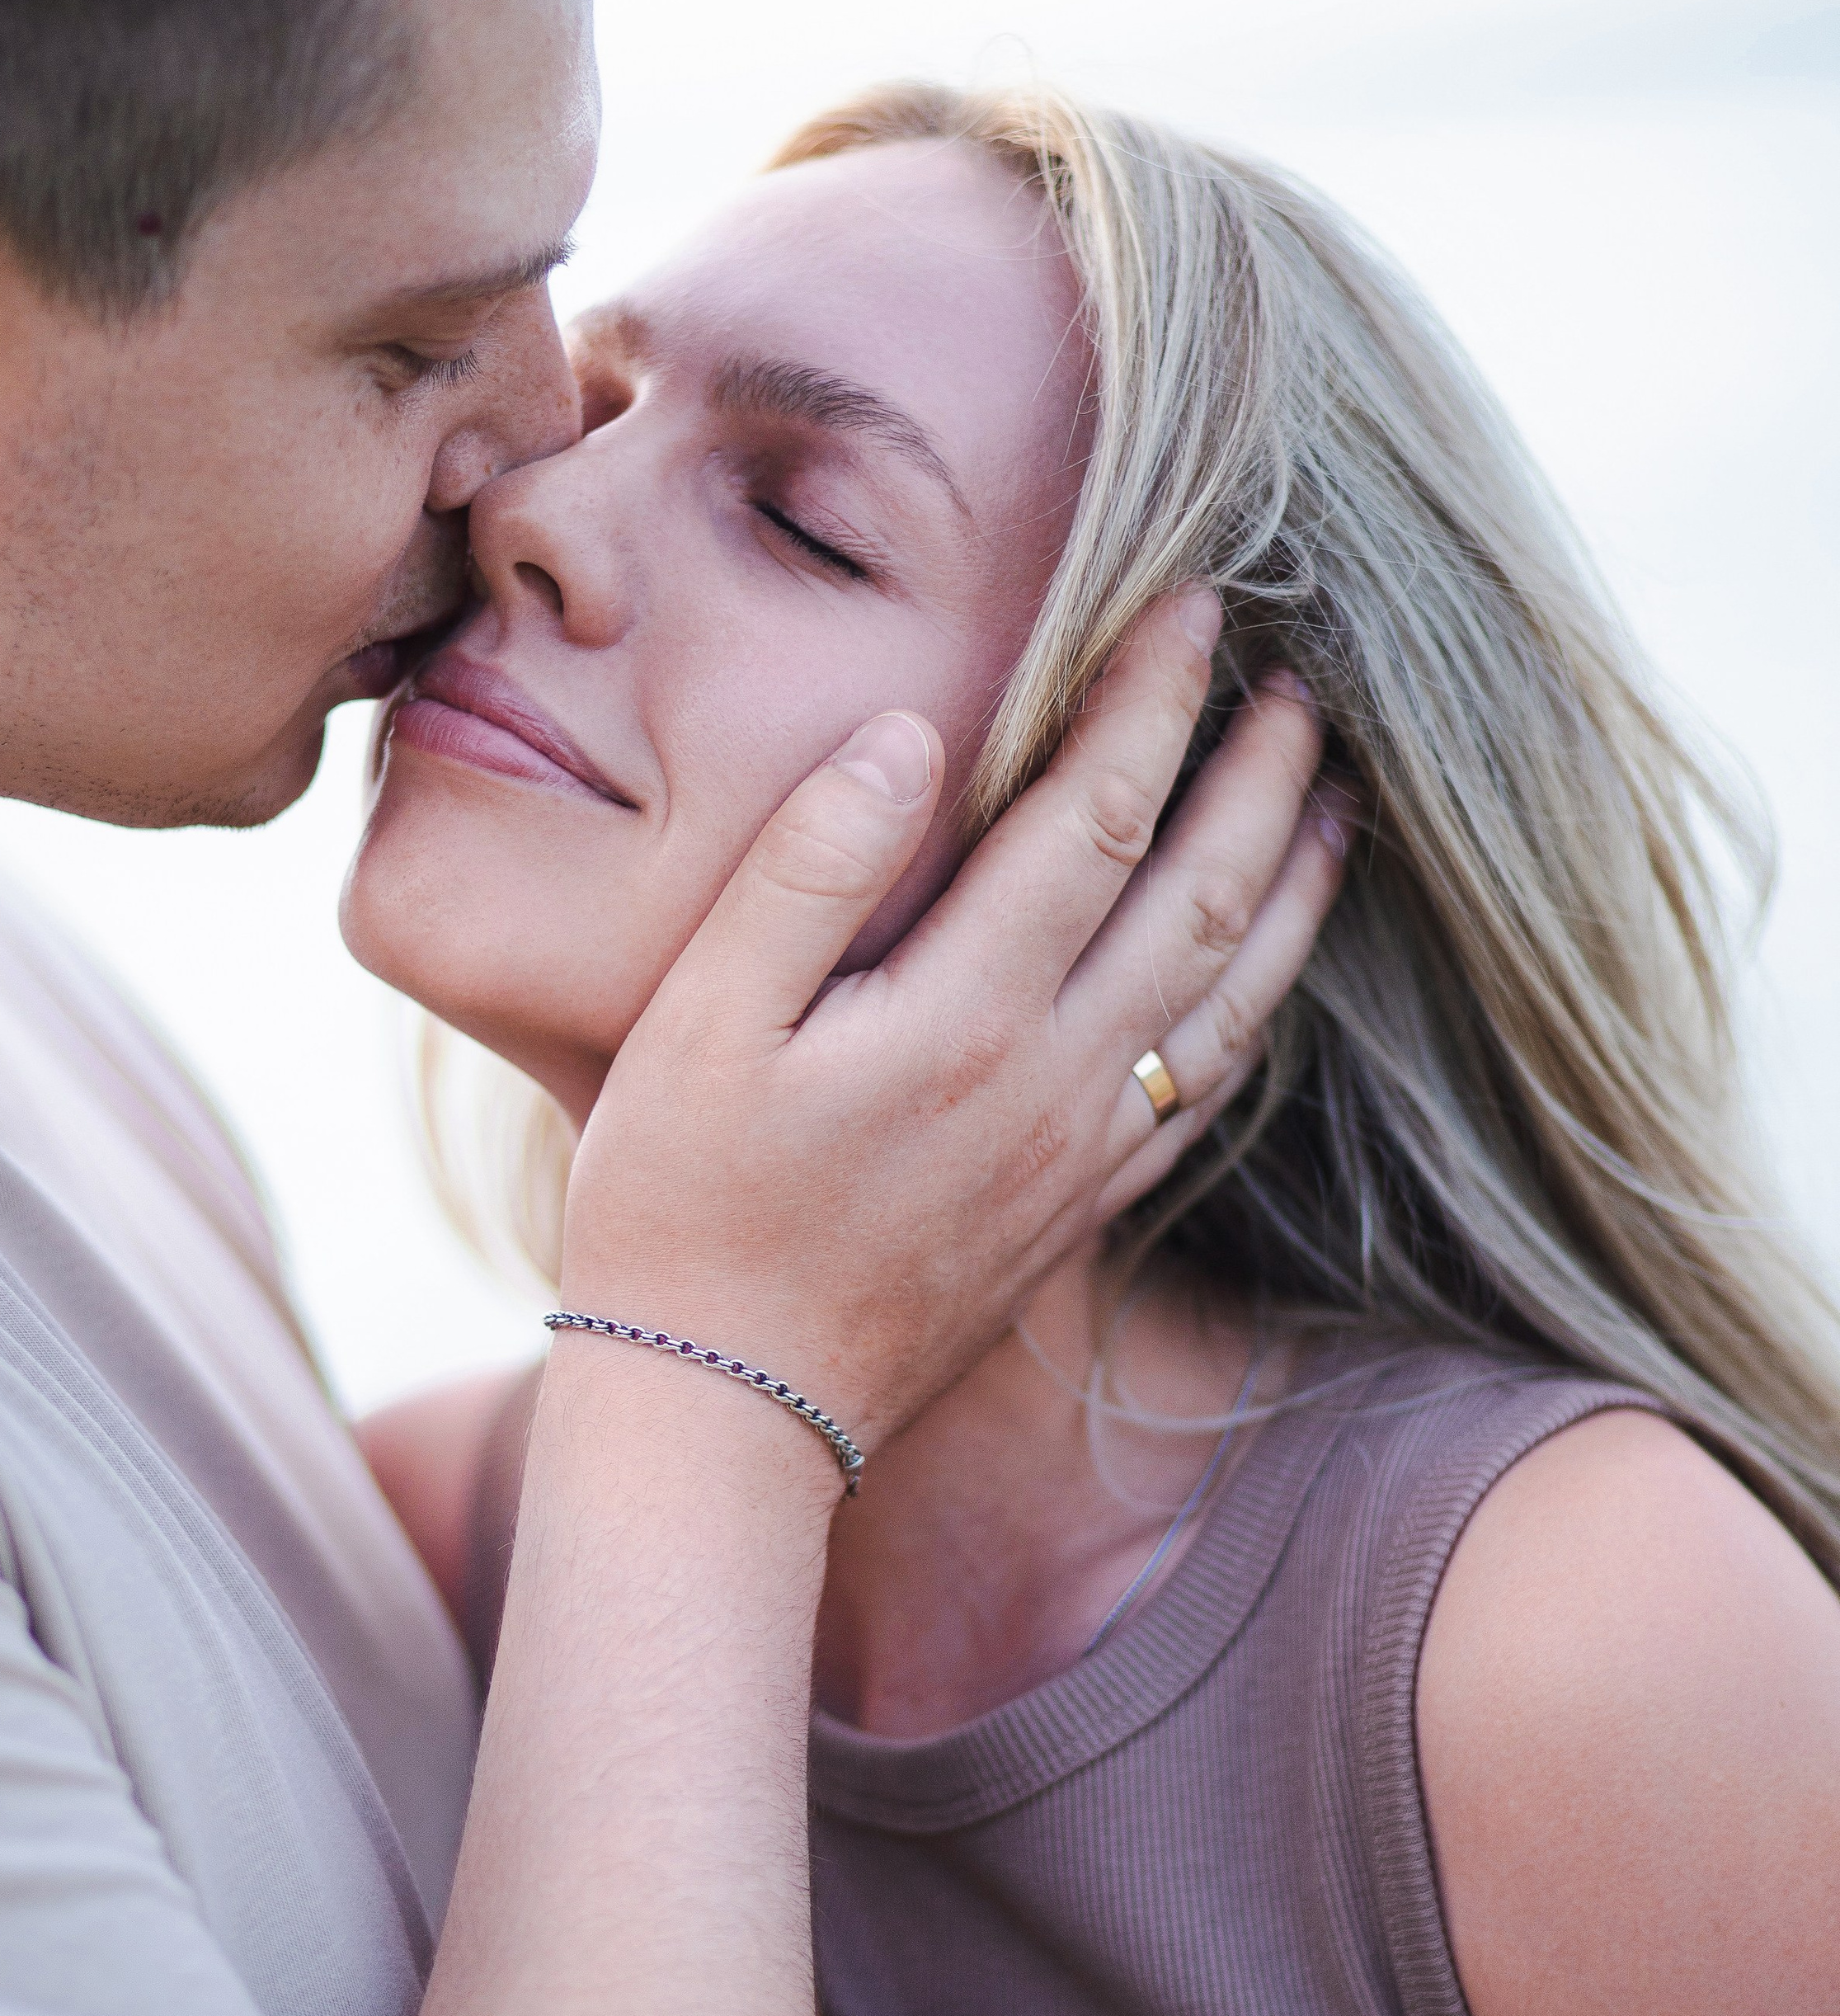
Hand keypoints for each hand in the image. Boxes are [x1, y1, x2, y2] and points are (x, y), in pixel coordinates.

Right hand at [564, 589, 1344, 1455]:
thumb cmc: (681, 1207)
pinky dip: (1258, 1007)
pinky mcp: (1078, 1213)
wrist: (728, 1413)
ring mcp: (1081, 1155)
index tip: (1194, 601)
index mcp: (964, 1014)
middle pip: (1202, 895)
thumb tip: (910, 735)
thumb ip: (808, 870)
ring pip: (1234, 995)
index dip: (1154, 697)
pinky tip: (1267, 970)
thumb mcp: (700, 1024)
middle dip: (1259, 774)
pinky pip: (1208, 1091)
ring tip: (1332, 798)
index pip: (1097, 815)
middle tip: (1300, 679)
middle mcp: (1055, 1083)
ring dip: (1292, 885)